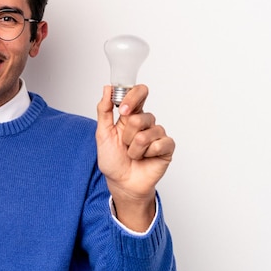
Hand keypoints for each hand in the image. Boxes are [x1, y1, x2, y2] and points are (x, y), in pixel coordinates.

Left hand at [95, 85, 174, 230]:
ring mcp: (158, 134)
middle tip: (124, 144)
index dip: (133, 97)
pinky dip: (147, 154)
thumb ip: (104, 110)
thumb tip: (107, 88)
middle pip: (141, 116)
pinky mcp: (167, 147)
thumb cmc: (113, 160)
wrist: (121, 183)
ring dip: (134, 148)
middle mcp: (146, 122)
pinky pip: (158, 144)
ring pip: (146, 133)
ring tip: (133, 154)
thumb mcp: (102, 133)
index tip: (122, 109)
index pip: (140, 93)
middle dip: (127, 134)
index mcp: (131, 115)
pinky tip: (145, 158)